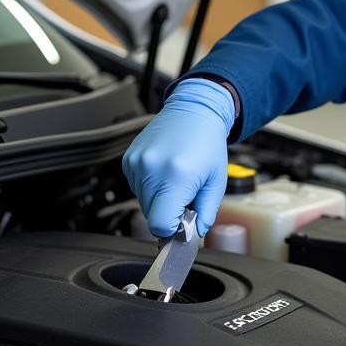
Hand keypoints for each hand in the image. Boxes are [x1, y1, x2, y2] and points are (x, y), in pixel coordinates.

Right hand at [123, 78, 234, 237]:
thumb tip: (194, 235)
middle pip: (151, 215)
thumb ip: (206, 213)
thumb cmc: (208, 143)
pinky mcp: (129, 159)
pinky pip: (135, 187)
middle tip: (185, 196)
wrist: (194, 110)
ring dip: (159, 199)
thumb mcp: (216, 182)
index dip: (172, 229)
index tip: (182, 223)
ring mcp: (137, 163)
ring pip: (142, 202)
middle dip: (168, 212)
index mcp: (176, 176)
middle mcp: (152, 169)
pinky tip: (164, 172)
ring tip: (176, 180)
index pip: (160, 224)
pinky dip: (150, 186)